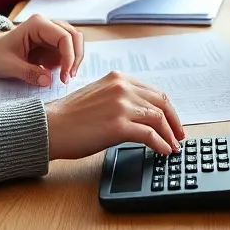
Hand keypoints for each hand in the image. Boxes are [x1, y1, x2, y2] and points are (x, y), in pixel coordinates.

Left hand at [0, 15, 84, 86]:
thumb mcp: (9, 66)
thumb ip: (29, 73)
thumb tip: (48, 81)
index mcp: (37, 24)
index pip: (64, 37)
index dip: (69, 56)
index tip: (65, 76)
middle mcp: (48, 24)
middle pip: (74, 36)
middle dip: (76, 57)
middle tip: (69, 78)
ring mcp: (51, 33)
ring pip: (74, 42)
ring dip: (74, 59)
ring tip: (66, 77)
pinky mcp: (52, 43)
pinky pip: (68, 50)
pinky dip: (68, 62)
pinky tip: (59, 73)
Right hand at [46, 71, 184, 159]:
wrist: (49, 127)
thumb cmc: (69, 116)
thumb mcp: (99, 95)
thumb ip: (120, 98)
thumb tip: (142, 113)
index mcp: (119, 78)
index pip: (154, 91)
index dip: (167, 108)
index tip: (173, 121)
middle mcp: (123, 87)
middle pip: (161, 103)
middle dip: (174, 121)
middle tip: (179, 135)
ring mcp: (122, 106)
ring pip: (158, 119)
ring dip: (170, 135)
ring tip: (173, 146)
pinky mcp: (119, 126)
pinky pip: (150, 135)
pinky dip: (161, 144)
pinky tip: (163, 151)